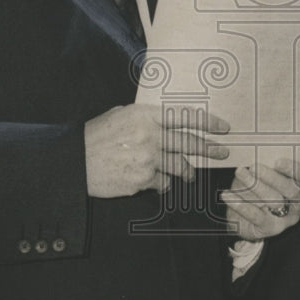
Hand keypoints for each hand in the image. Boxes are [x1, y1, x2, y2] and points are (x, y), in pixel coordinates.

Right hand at [84, 104, 228, 196]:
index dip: (208, 122)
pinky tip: (154, 180)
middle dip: (210, 148)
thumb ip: (145, 118)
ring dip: (187, 171)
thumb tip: (166, 121)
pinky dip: (162, 183)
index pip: (185, 117)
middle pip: (189, 143)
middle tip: (223, 152)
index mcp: (145, 116)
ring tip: (190, 174)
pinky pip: (163, 183)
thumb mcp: (120, 116)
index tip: (223, 127)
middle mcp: (150, 136)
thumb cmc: (96, 137)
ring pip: (180, 166)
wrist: (75, 162)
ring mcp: (148, 159)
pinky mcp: (143, 180)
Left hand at [220, 160, 299, 241]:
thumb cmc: (261, 189)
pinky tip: (228, 195)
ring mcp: (288, 217)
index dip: (294, 168)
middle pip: (292, 190)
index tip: (277, 161)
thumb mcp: (267, 173)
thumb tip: (257, 152)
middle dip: (272, 177)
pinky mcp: (271, 228)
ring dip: (254, 185)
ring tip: (240, 173)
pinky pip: (256, 216)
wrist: (249, 219)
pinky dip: (241, 204)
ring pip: (274, 201)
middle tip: (254, 166)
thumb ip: (269, 163)